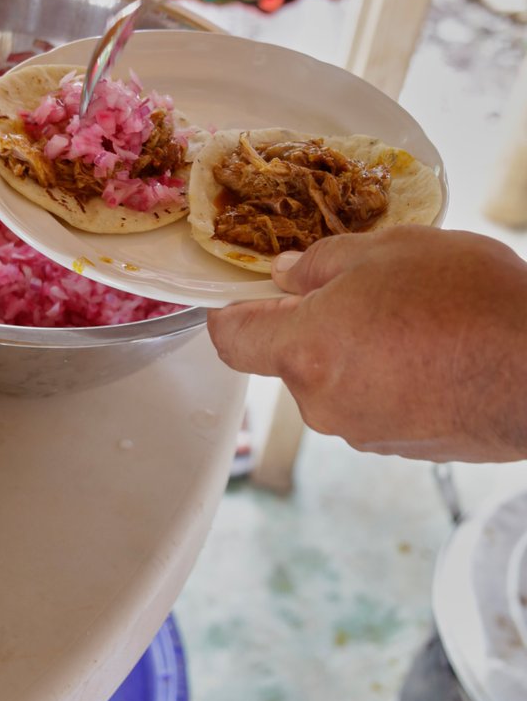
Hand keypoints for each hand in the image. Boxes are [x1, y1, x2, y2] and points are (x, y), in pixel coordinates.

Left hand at [207, 226, 526, 461]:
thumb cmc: (471, 302)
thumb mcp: (387, 250)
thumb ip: (320, 262)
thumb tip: (284, 275)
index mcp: (305, 351)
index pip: (230, 340)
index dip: (229, 312)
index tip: (244, 294)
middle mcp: (323, 404)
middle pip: (288, 359)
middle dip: (312, 323)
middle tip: (363, 288)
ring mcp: (363, 433)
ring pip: (334, 381)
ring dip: (355, 350)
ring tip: (413, 319)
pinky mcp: (401, 450)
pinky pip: (372, 404)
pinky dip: (387, 379)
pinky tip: (432, 352)